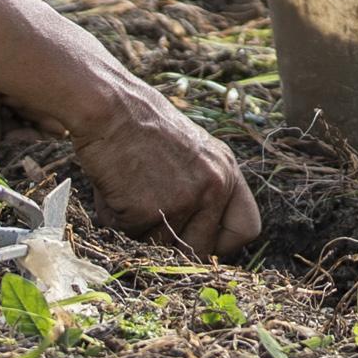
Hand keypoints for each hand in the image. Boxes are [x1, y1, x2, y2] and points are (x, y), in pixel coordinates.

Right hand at [67, 83, 260, 257]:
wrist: (111, 107)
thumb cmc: (143, 125)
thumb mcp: (194, 151)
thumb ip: (204, 189)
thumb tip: (198, 237)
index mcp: (226, 172)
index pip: (246, 230)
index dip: (220, 243)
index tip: (199, 240)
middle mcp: (213, 187)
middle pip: (201, 250)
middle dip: (173, 245)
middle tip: (150, 220)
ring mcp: (183, 200)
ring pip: (161, 247)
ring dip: (139, 230)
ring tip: (128, 190)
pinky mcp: (149, 210)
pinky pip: (129, 236)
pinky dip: (115, 220)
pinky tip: (113, 187)